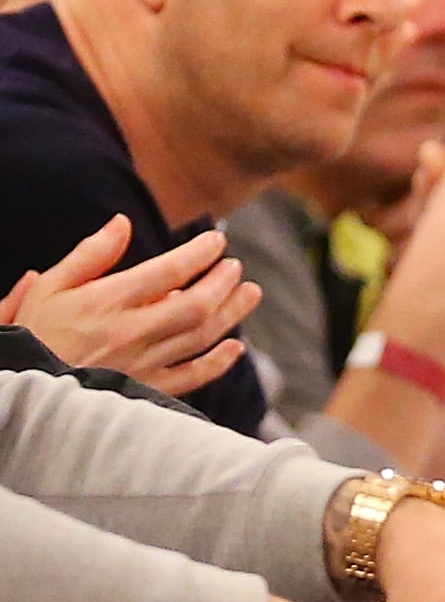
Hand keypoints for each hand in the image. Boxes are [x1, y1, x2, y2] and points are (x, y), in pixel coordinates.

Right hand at [8, 218, 260, 393]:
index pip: (169, 271)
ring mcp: (139, 365)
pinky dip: (217, 363)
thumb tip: (122, 223)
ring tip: (250, 292)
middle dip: (223, 282)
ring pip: (200, 337)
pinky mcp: (142, 392)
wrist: (17, 394)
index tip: (215, 242)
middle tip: (235, 266)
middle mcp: (129, 334)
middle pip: (195, 305)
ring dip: (232, 314)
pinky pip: (189, 379)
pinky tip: (234, 346)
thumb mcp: (49, 289)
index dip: (200, 253)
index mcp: (106, 303)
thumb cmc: (32, 337)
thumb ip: (89, 256)